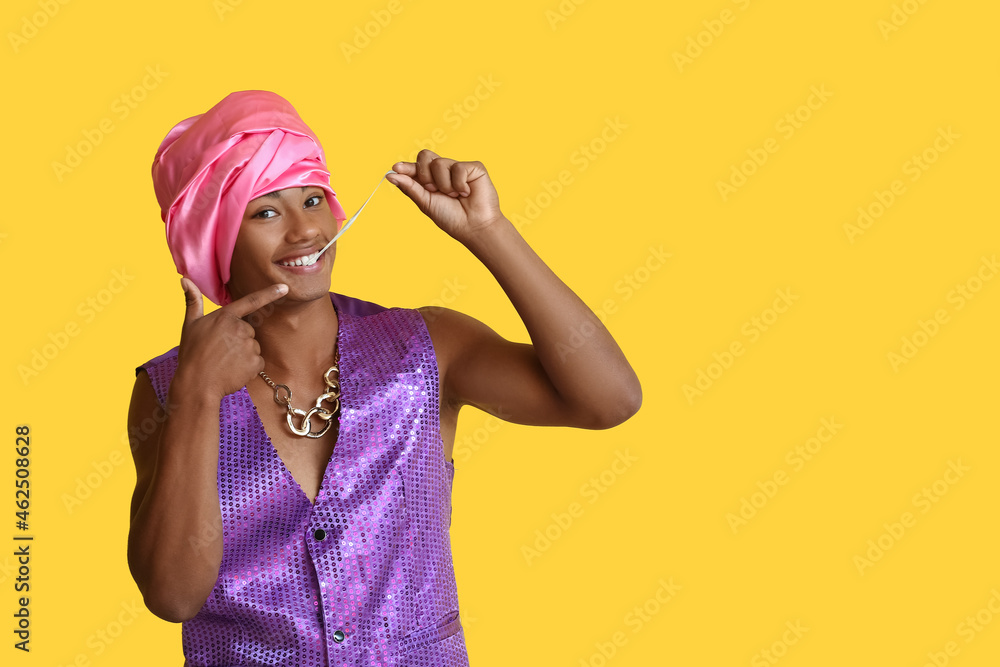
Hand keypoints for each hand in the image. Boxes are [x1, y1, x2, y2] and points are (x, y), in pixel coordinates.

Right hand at [175, 277, 287, 398]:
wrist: (196, 384)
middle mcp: (240, 328)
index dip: (270, 293)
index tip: (285, 287)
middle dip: (238, 340)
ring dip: (243, 354)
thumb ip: (192, 301)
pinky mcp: (255, 362)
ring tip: (225, 362)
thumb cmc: (192, 354)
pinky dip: (248, 368)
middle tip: (221, 352)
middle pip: (248, 331)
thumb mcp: (189, 325)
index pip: (251, 301)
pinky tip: (233, 371)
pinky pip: (257, 362)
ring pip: (253, 347)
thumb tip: (184, 279)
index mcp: (225, 316)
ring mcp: (249, 345)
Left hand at [387, 150, 504, 242]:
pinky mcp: (474, 168)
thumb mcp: (425, 203)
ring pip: (439, 163)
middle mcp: (444, 171)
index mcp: (431, 179)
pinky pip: (458, 168)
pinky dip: (459, 184)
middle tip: (433, 190)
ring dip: (444, 185)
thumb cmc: (451, 218)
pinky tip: (467, 193)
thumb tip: (391, 174)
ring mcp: (458, 168)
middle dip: (425, 174)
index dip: (406, 167)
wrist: (473, 227)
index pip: (416, 166)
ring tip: (454, 196)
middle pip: (425, 156)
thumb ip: (410, 187)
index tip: (396, 168)